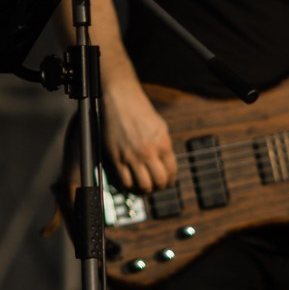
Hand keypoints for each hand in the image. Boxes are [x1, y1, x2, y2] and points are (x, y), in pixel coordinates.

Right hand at [101, 73, 176, 191]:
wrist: (121, 99)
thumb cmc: (141, 111)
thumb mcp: (161, 127)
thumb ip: (164, 146)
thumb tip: (165, 164)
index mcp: (163, 144)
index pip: (171, 171)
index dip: (170, 181)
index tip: (167, 183)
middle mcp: (149, 152)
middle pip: (158, 181)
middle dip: (159, 187)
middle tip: (156, 187)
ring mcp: (132, 156)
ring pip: (143, 185)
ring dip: (145, 190)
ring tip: (143, 188)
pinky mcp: (117, 158)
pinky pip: (125, 181)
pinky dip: (129, 187)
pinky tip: (130, 183)